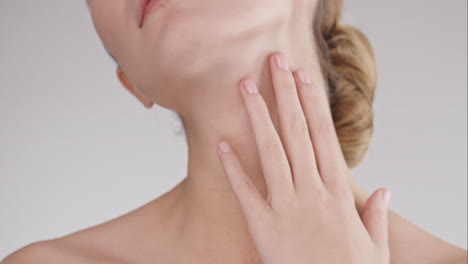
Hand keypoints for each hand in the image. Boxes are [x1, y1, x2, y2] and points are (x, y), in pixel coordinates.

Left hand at [216, 52, 390, 263]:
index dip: (312, 103)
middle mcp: (312, 192)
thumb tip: (386, 190)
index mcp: (338, 193)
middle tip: (275, 63)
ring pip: (271, 151)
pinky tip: (222, 143)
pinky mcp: (263, 227)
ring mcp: (286, 207)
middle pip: (296, 132)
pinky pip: (245, 192)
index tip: (304, 77)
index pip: (323, 135)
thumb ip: (377, 215)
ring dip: (258, 116)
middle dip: (285, 94)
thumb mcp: (375, 246)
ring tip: (245, 87)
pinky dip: (233, 167)